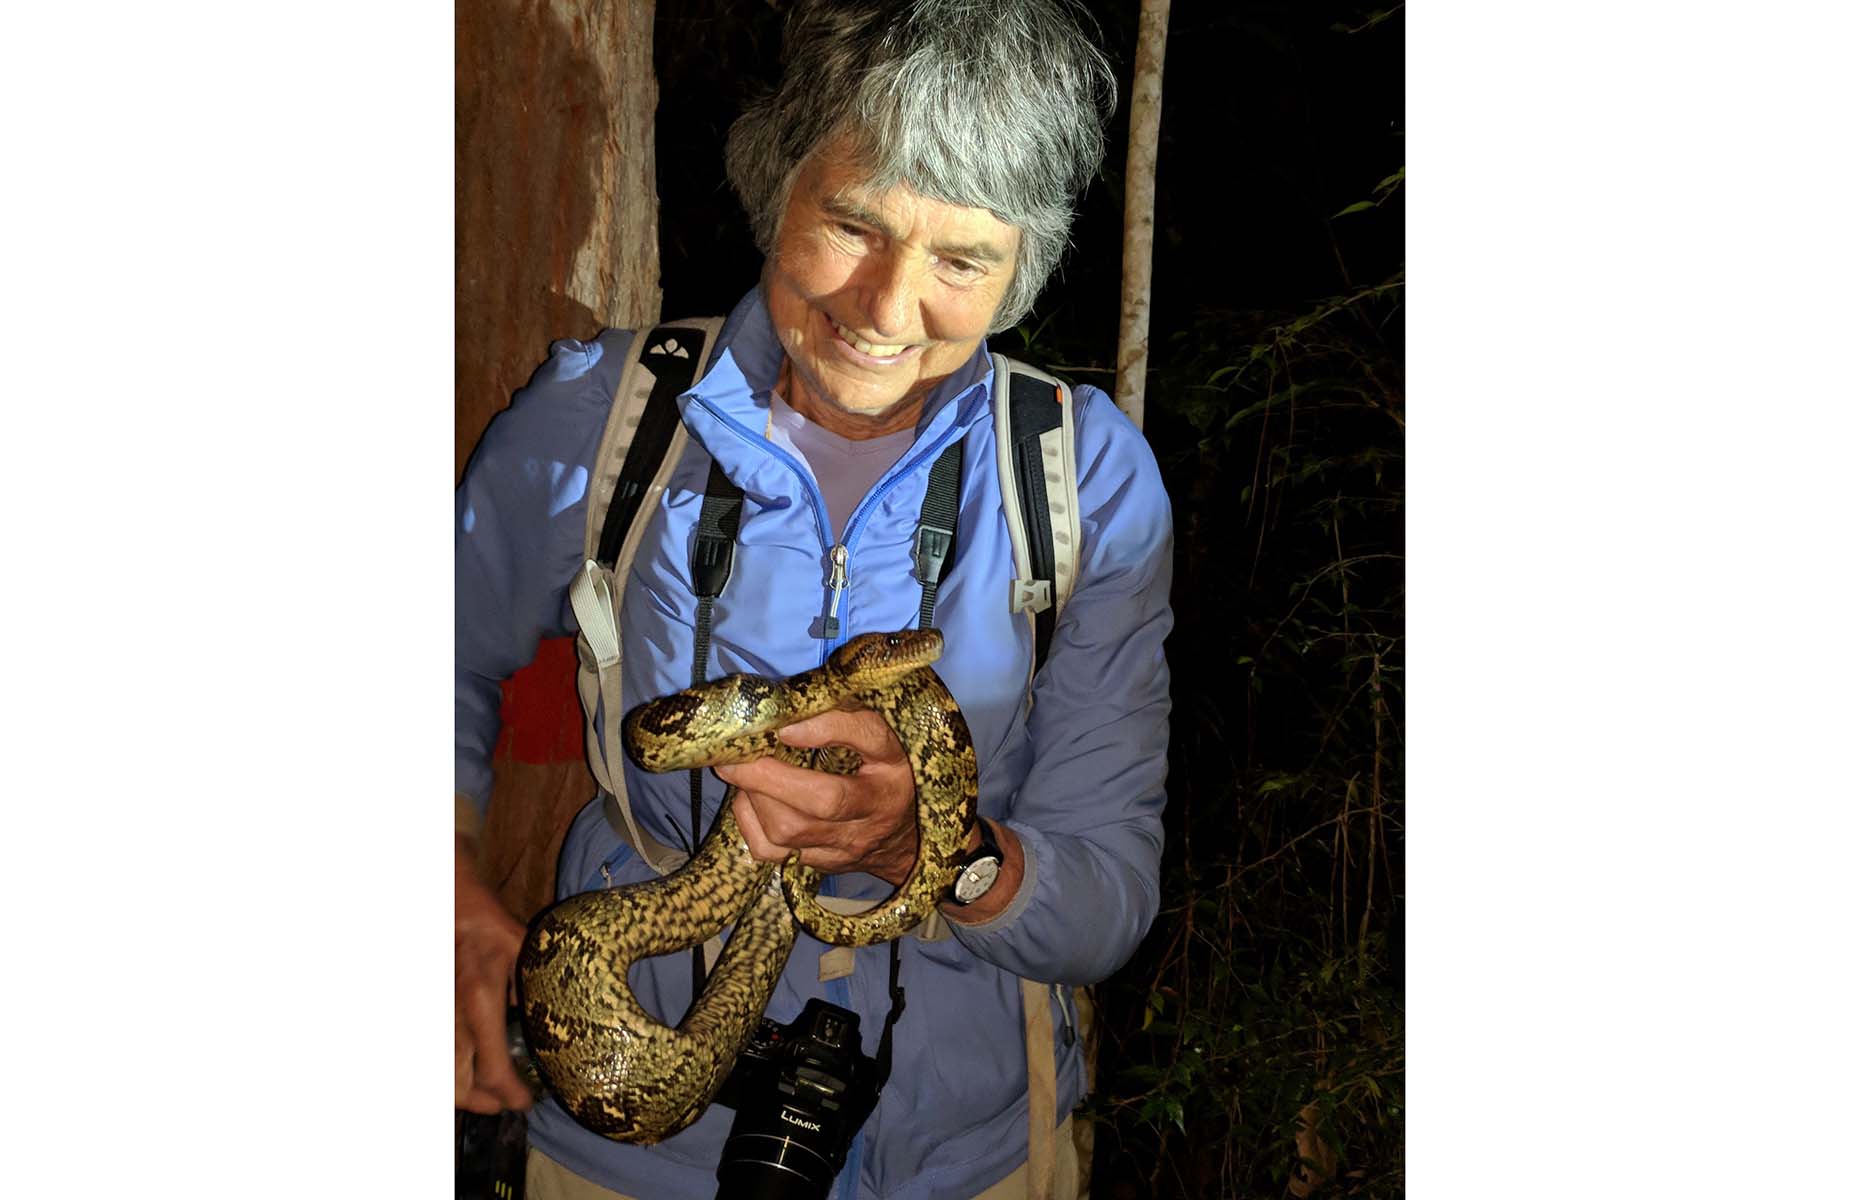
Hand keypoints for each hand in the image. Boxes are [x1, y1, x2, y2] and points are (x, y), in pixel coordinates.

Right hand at [455, 832, 531, 1112]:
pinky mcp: (433, 1016)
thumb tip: (542, 1027)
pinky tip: (469, 1070)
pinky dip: (450, 1073)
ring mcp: (437, 1019)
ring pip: (441, 1076)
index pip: (493, 1068)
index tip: (526, 1101)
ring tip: (488, 1092)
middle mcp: (453, 1019)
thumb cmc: (494, 930)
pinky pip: (437, 1057)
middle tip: (506, 1102)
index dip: (510, 1094)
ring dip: (464, 1093)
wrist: (454, 909)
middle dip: (483, 1103)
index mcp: (481, 1004)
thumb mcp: (526, 958)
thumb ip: (533, 995)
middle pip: (458, 1086)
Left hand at [716, 707, 919, 885]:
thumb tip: (790, 711)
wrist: (903, 839)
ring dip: (755, 797)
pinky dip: (750, 822)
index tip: (786, 725)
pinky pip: (772, 852)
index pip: (871, 738)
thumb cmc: (883, 775)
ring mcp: (846, 845)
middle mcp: (876, 810)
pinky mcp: (819, 864)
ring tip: (744, 774)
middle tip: (737, 754)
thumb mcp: (878, 740)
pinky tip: (751, 801)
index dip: (828, 729)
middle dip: (769, 775)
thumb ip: (844, 718)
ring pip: (790, 831)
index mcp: (894, 765)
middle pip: (825, 800)